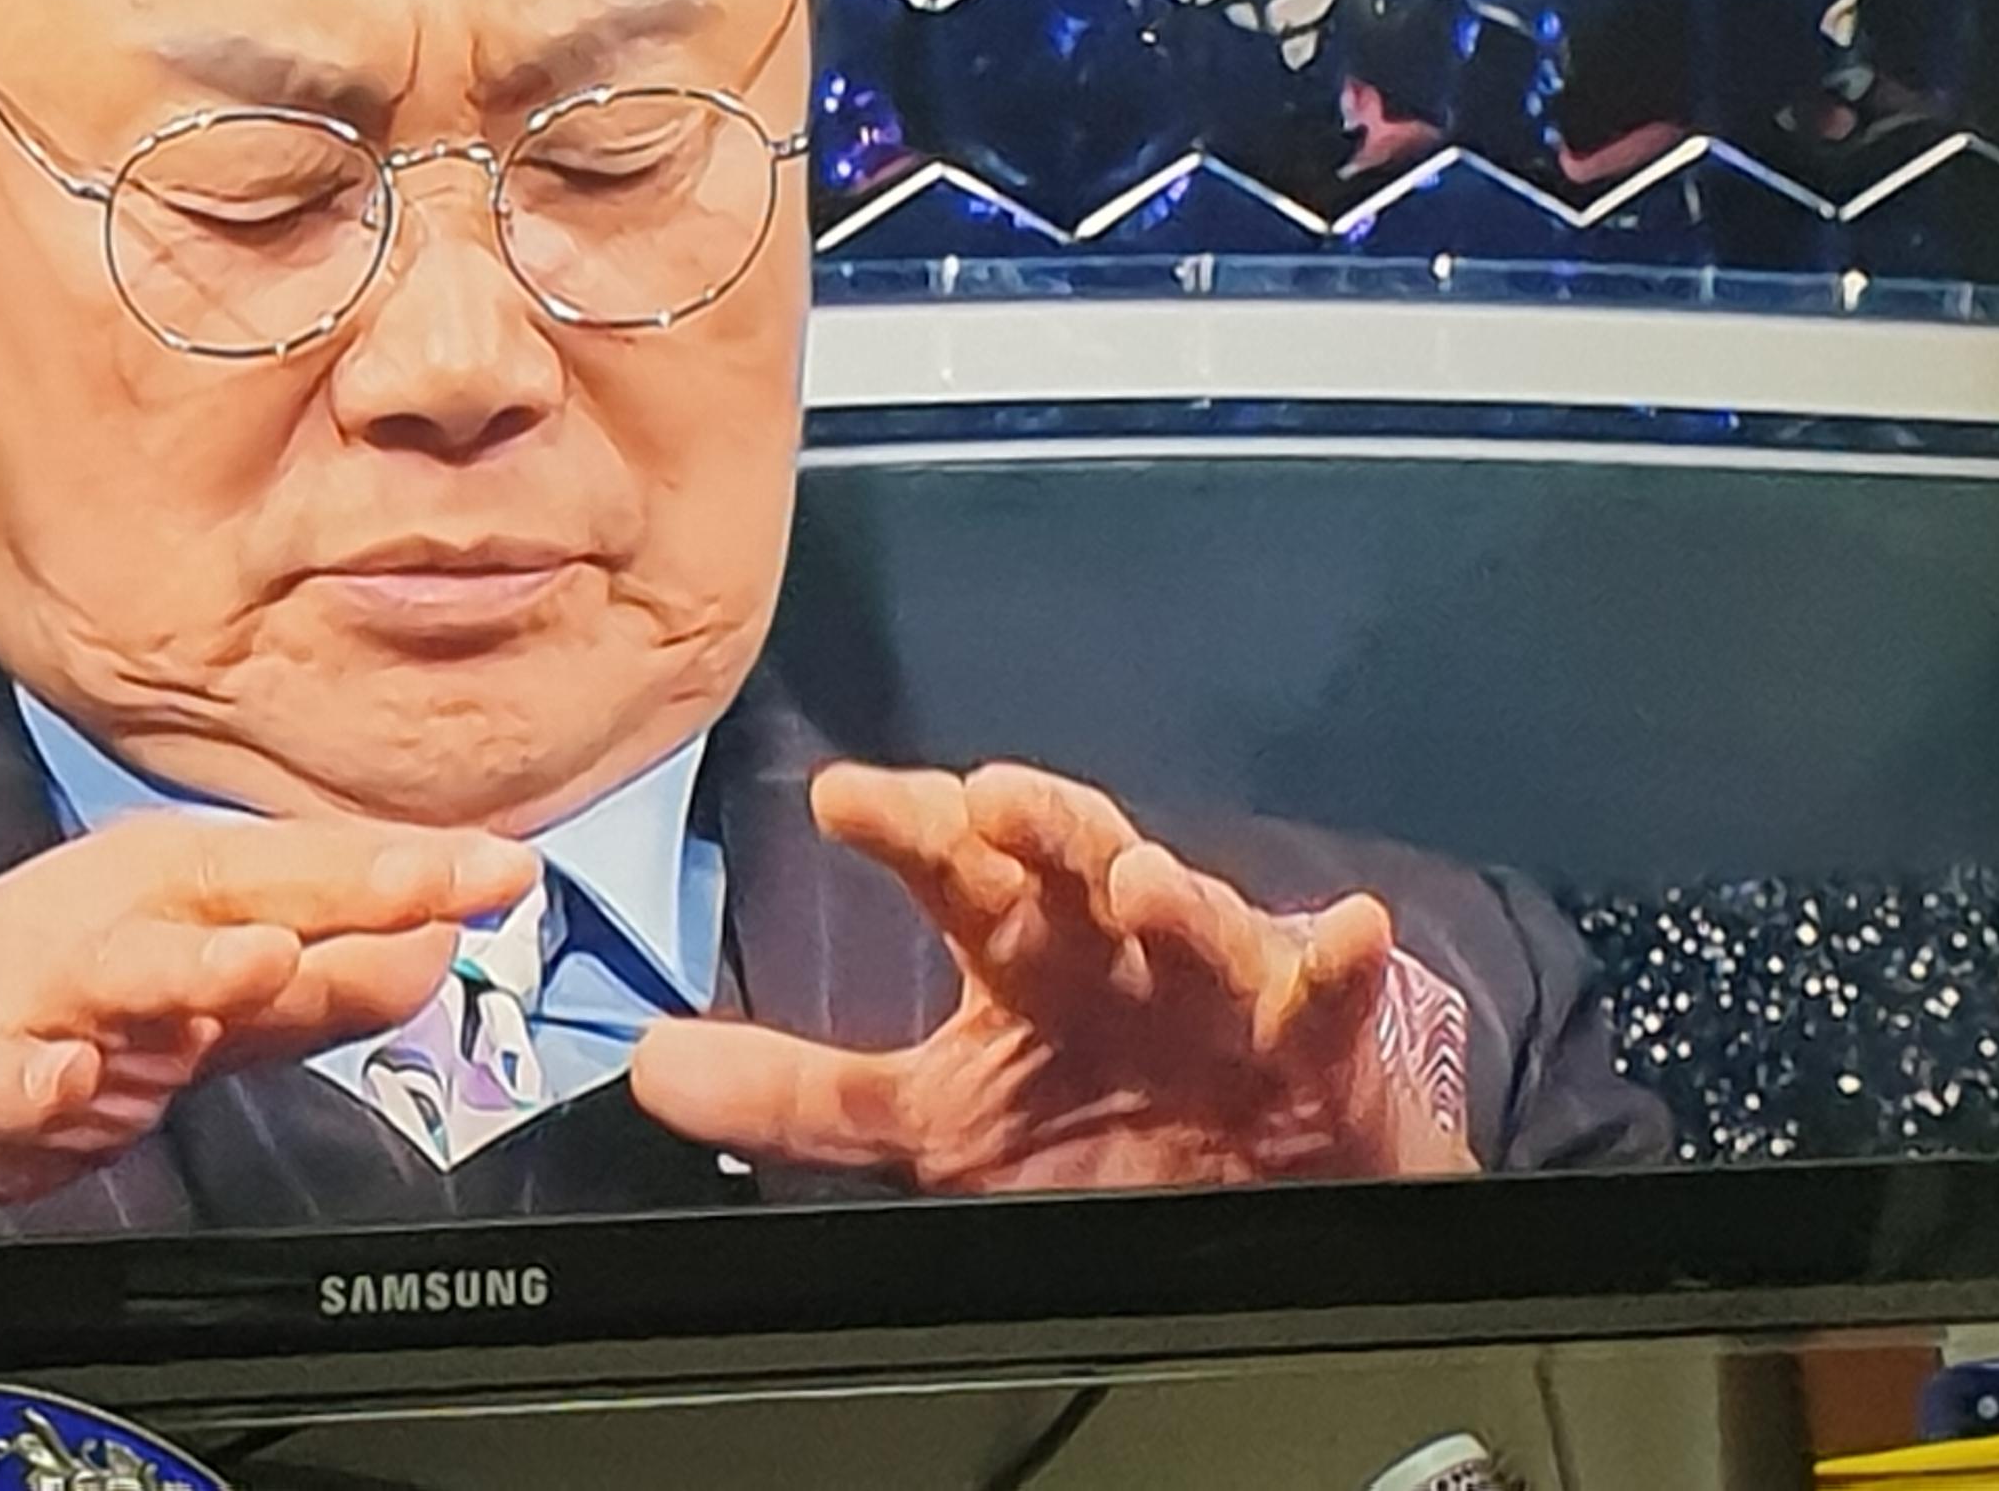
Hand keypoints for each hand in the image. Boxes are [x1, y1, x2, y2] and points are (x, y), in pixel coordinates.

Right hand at [0, 812, 536, 1252]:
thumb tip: (436, 947)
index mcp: (163, 894)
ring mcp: (21, 993)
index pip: (304, 877)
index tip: (511, 869)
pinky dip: (27, 1075)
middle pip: (228, 898)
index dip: (408, 872)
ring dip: (191, 964)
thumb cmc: (30, 1028)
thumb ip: (308, 990)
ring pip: (117, 973)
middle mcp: (101, 921)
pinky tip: (67, 1077)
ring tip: (266, 963)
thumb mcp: (193, 1016)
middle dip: (335, 890)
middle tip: (435, 883)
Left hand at [629, 763, 1475, 1192]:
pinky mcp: (1317, 1036)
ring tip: (1145, 881)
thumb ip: (797, 1096)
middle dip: (1038, 823)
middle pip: (1072, 862)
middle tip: (992, 799)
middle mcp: (1114, 942)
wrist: (1258, 1200)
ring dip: (1175, 894)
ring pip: (1198, 916)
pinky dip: (1342, 960)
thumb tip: (650, 1068)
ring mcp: (1218, 982)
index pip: (953, 867)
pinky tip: (1347, 932)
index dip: (905, 826)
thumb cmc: (1099, 1134)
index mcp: (1023, 951)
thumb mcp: (930, 1127)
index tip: (842, 798)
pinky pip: (1333, 990)